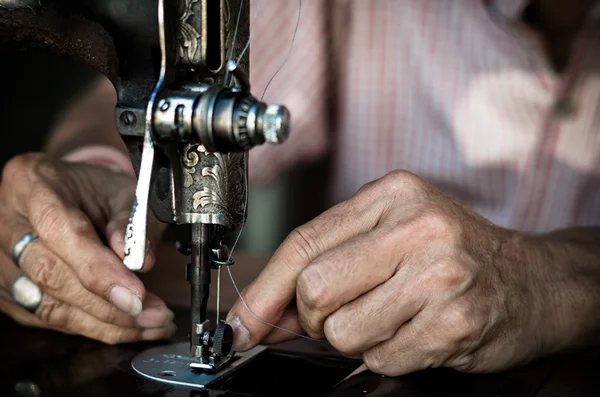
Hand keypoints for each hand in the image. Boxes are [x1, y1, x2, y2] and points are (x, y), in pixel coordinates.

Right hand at [0, 153, 173, 342]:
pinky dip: (92, 327)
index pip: (60, 232)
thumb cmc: (93, 190)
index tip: (136, 295)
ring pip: (49, 305)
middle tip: (154, 314)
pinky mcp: (8, 291)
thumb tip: (140, 262)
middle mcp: (6, 223)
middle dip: (108, 304)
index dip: (99, 269)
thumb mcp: (123, 190)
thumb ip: (133, 223)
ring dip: (105, 322)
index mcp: (32, 184)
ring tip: (149, 322)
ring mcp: (2, 260)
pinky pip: (49, 318)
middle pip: (51, 274)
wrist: (68, 193)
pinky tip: (127, 326)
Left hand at [227, 170, 558, 374]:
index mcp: (391, 195)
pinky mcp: (453, 321)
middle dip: (317, 318)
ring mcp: (438, 274)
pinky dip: (389, 356)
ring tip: (395, 317)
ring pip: (343, 332)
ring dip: (358, 338)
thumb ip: (328, 265)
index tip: (242, 324)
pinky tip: (418, 332)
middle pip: (314, 290)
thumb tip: (264, 313)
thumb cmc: (453, 256)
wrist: (534, 282)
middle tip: (349, 311)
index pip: (304, 243)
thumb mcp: (390, 237)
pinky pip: (380, 359)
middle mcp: (415, 227)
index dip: (264, 290)